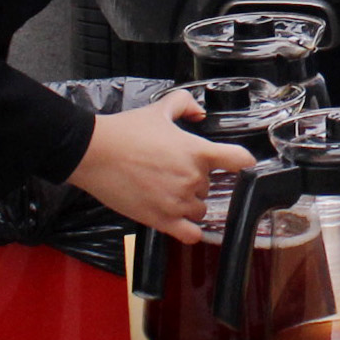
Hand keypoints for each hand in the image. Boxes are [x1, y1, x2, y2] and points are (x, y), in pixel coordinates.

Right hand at [67, 92, 254, 241]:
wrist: (95, 152)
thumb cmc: (125, 131)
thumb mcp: (159, 109)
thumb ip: (185, 105)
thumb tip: (199, 113)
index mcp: (198, 152)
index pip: (239, 160)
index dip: (243, 163)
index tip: (240, 166)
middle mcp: (193, 179)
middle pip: (211, 187)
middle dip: (197, 182)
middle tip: (174, 174)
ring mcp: (178, 202)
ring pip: (200, 210)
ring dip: (190, 204)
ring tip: (169, 194)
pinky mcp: (162, 220)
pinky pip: (190, 234)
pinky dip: (189, 230)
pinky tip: (179, 221)